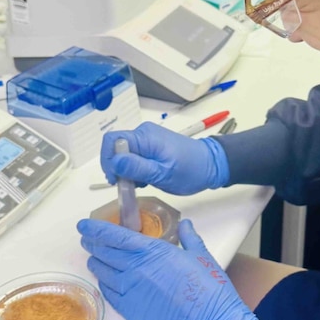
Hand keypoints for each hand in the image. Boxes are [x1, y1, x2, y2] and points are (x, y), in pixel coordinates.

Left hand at [78, 218, 277, 319]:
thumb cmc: (209, 291)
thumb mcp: (202, 256)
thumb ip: (190, 238)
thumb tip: (186, 225)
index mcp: (153, 251)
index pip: (116, 236)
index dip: (97, 229)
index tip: (85, 224)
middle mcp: (136, 269)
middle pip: (105, 252)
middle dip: (93, 243)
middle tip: (87, 239)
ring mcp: (130, 291)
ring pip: (103, 273)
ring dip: (96, 263)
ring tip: (93, 258)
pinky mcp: (130, 310)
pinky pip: (108, 294)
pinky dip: (103, 284)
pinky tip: (104, 280)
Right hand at [100, 122, 229, 194]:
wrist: (211, 166)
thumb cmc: (190, 171)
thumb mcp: (163, 173)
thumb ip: (137, 167)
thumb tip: (114, 162)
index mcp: (145, 137)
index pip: (112, 140)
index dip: (107, 160)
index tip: (116, 179)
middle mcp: (143, 134)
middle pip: (116, 148)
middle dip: (117, 168)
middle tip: (128, 185)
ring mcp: (147, 140)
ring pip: (124, 154)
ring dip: (126, 171)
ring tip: (141, 184)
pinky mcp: (151, 147)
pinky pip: (134, 157)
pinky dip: (134, 170)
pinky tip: (146, 179)